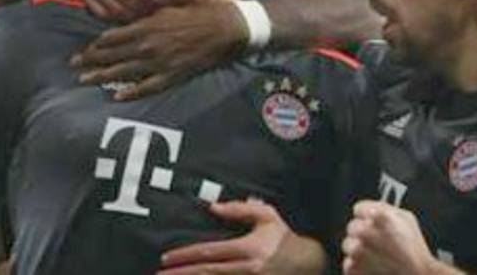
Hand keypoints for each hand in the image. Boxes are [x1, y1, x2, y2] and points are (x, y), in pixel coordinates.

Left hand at [70, 4, 248, 100]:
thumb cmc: (193, 16)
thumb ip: (143, 21)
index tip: (83, 50)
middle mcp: (147, 45)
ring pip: (124, 71)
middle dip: (90, 61)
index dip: (95, 45)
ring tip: (85, 80)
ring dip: (102, 76)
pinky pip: (147, 87)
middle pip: (112, 55)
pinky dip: (131, 92)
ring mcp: (158, 63)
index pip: (111, 38)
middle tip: (73, 66)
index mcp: (145, 27)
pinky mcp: (171, 76)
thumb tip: (127, 26)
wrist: (221, 29)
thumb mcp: (164, 11)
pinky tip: (117, 96)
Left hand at [158, 200, 317, 274]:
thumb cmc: (284, 237)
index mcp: (248, 249)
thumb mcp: (267, 216)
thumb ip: (240, 210)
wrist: (310, 264)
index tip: (166, 259)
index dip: (186, 256)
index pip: (210, 253)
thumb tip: (212, 207)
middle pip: (207, 273)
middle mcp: (248, 269)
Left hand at [342, 201, 445, 274]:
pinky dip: (358, 267)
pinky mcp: (353, 268)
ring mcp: (357, 251)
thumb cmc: (415, 249)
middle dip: (363, 234)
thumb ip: (386, 209)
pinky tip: (373, 267)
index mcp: (378, 216)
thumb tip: (372, 208)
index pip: (358, 208)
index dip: (366, 216)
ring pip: (348, 245)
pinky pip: (349, 263)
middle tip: (377, 243)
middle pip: (352, 227)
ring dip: (359, 250)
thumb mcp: (407, 219)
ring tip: (377, 257)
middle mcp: (364, 231)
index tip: (372, 222)